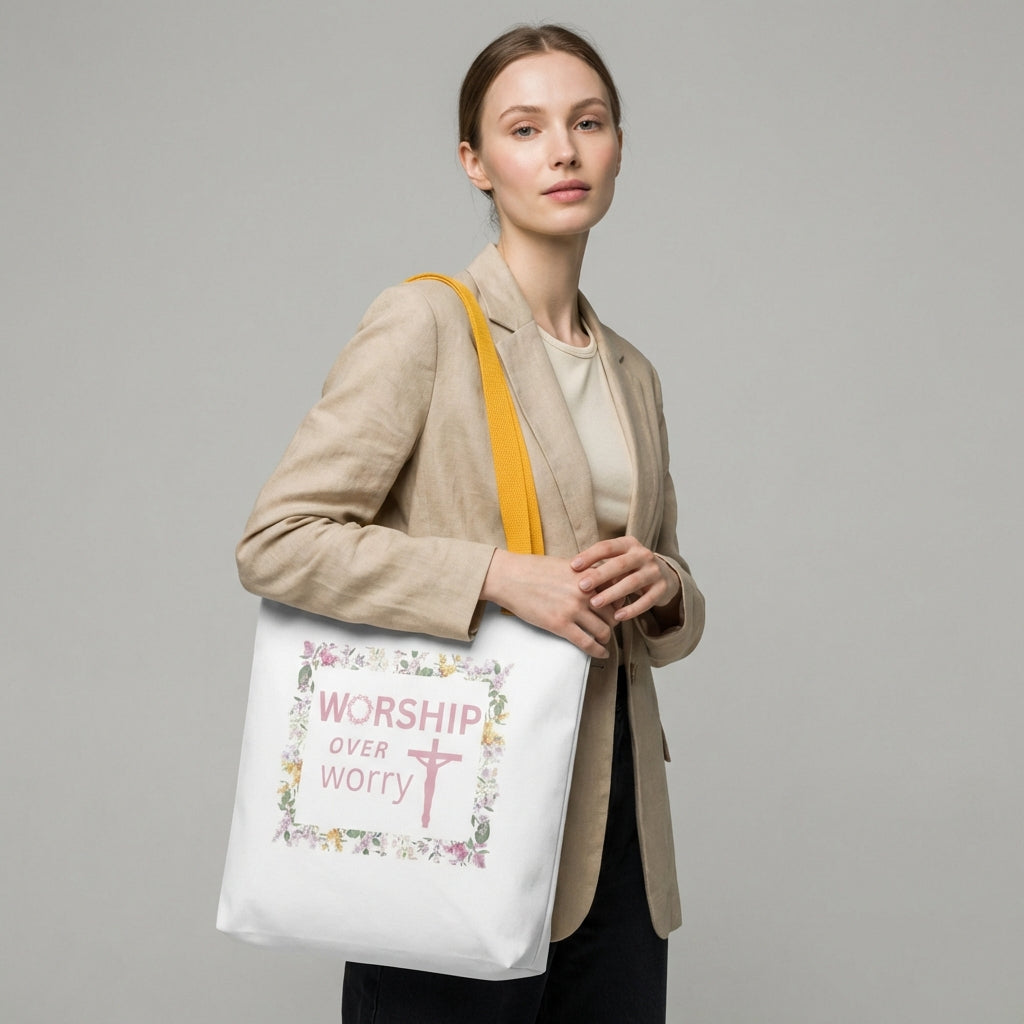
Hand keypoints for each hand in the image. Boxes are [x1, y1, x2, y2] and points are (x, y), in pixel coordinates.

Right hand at [480, 549, 618, 657]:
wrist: (510, 577)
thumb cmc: (534, 569)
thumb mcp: (566, 565)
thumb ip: (585, 574)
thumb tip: (599, 584)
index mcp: (587, 575)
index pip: (616, 591)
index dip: (619, 602)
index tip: (616, 608)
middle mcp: (585, 592)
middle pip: (613, 612)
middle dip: (613, 621)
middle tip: (610, 625)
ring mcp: (573, 609)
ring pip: (603, 630)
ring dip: (606, 637)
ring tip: (604, 640)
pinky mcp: (560, 624)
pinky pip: (586, 642)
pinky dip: (597, 651)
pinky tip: (601, 654)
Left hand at [571, 537, 680, 623]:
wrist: (664, 574)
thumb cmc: (629, 568)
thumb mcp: (617, 560)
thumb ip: (599, 564)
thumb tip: (569, 572)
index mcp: (629, 544)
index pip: (607, 547)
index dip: (590, 556)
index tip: (572, 566)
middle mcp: (643, 554)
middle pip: (620, 564)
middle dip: (600, 575)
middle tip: (581, 586)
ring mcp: (655, 571)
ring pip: (633, 582)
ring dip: (613, 593)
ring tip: (595, 604)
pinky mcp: (662, 588)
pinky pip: (647, 600)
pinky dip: (632, 609)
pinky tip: (617, 616)